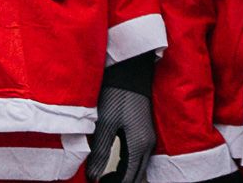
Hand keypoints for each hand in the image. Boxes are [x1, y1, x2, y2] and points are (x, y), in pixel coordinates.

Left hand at [85, 55, 155, 181]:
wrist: (131, 72)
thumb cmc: (117, 95)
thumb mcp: (106, 124)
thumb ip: (100, 152)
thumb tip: (94, 177)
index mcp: (139, 145)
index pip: (128, 178)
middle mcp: (148, 145)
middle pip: (136, 175)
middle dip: (120, 182)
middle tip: (101, 182)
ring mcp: (149, 138)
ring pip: (138, 167)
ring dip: (124, 174)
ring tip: (105, 177)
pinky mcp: (145, 131)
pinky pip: (139, 157)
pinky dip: (128, 165)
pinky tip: (115, 164)